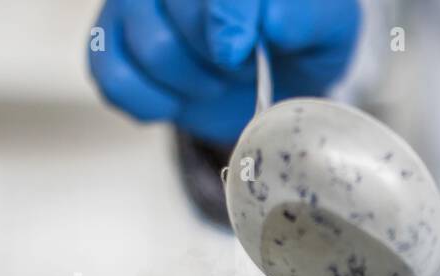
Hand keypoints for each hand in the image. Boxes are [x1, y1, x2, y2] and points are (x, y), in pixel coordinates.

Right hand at [89, 0, 360, 143]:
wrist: (280, 67)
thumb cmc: (303, 37)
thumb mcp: (327, 25)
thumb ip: (303, 16)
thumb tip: (272, 23)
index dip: (224, 20)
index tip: (236, 52)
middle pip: (171, 19)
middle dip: (216, 61)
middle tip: (245, 64)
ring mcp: (134, 3)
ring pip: (144, 50)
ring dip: (189, 84)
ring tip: (218, 78)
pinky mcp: (112, 40)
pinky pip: (112, 76)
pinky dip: (150, 102)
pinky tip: (179, 99)